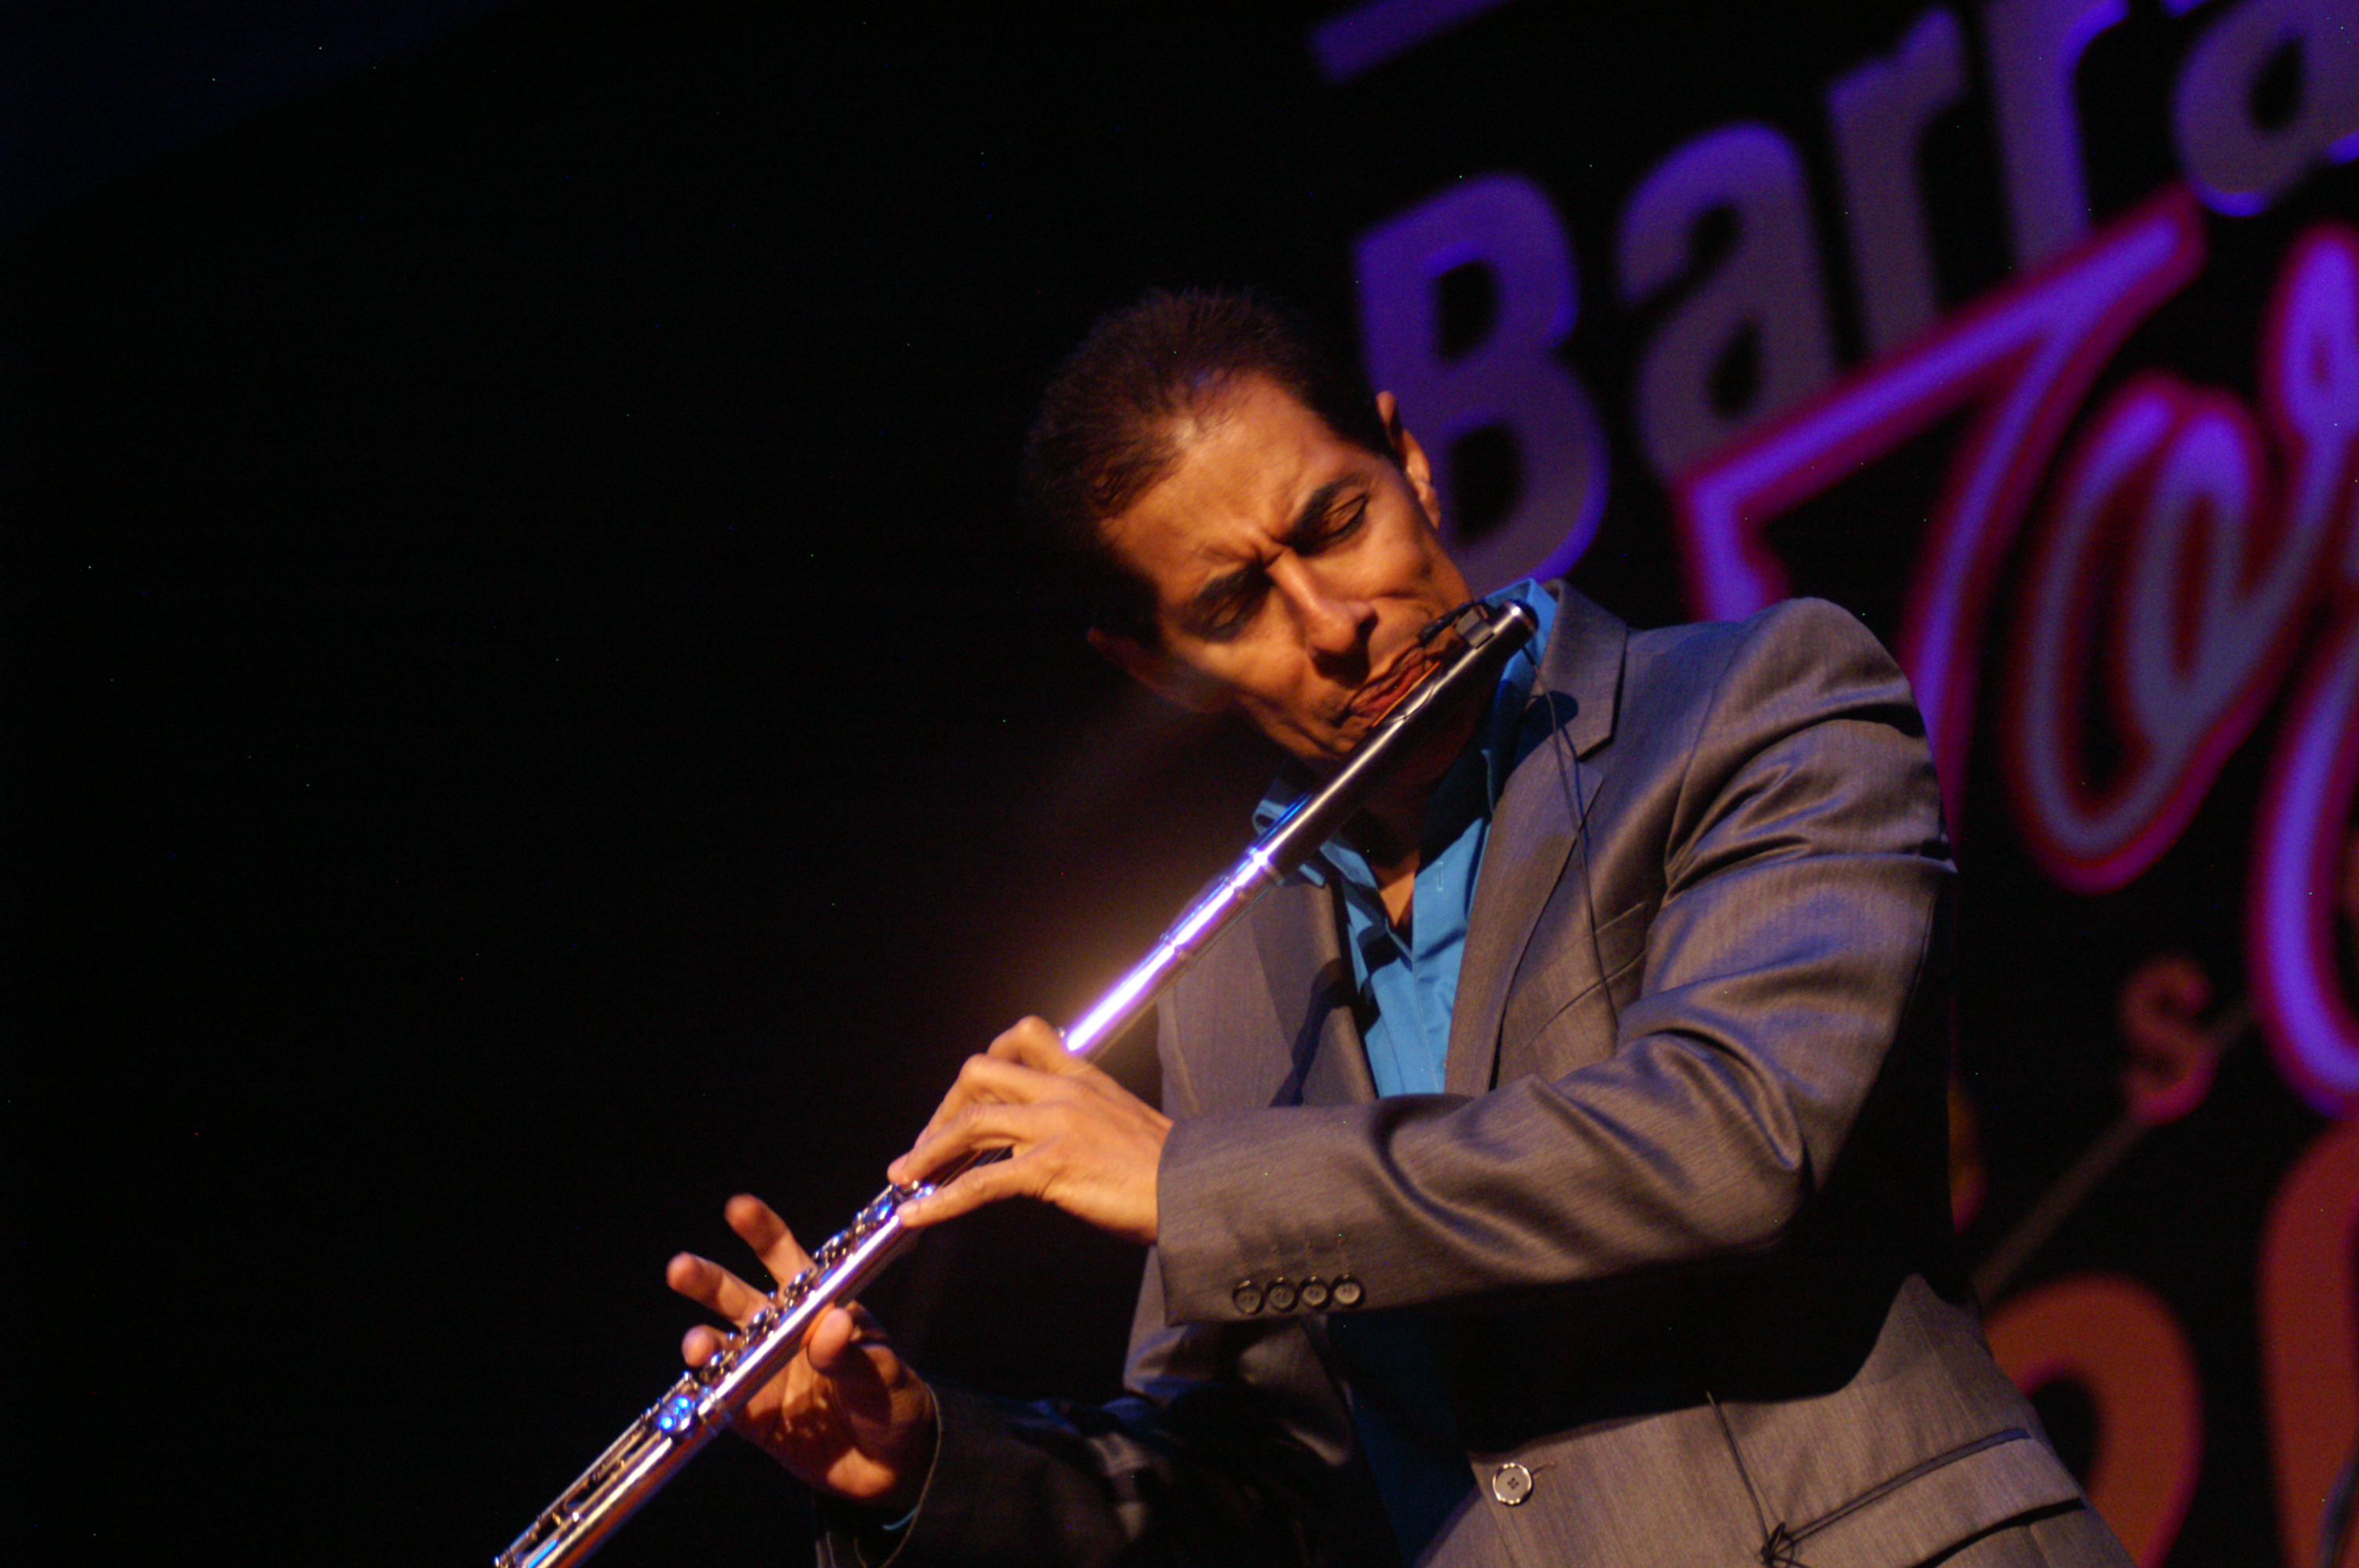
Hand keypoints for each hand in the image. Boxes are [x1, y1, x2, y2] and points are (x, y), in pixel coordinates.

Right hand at [666, 1194, 936, 1508]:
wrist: (893, 1464)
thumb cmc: (894, 1399)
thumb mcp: (884, 1372)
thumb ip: (853, 1352)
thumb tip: (829, 1326)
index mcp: (817, 1304)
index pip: (786, 1259)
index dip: (761, 1232)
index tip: (737, 1208)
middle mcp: (782, 1332)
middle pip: (737, 1298)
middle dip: (707, 1281)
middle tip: (681, 1268)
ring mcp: (764, 1373)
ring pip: (722, 1348)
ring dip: (703, 1342)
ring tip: (697, 1344)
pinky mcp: (755, 1416)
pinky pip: (724, 1401)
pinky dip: (708, 1395)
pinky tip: (699, 1388)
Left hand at [888, 1016, 1171, 1245]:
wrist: (1198, 1188)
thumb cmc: (1166, 1168)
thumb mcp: (1121, 1121)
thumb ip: (1081, 1117)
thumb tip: (1043, 1139)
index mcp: (1082, 1075)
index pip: (1024, 1036)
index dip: (986, 1061)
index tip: (968, 1098)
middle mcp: (1064, 1091)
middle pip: (980, 1072)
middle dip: (945, 1107)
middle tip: (931, 1145)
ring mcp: (1056, 1125)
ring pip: (972, 1121)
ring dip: (928, 1151)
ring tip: (905, 1177)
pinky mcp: (1053, 1166)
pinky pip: (982, 1181)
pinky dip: (942, 1200)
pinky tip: (919, 1216)